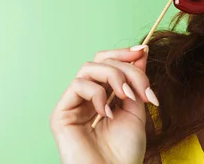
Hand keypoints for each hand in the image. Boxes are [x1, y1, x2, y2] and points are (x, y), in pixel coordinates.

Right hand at [50, 46, 159, 163]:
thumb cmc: (125, 151)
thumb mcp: (137, 109)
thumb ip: (136, 82)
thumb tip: (140, 51)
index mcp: (104, 95)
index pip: (108, 62)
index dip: (124, 53)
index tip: (142, 51)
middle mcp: (86, 97)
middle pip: (100, 61)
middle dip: (125, 67)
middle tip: (142, 88)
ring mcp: (73, 104)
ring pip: (89, 68)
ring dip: (114, 77)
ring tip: (127, 97)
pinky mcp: (61, 114)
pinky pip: (77, 85)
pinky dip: (97, 94)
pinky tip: (107, 113)